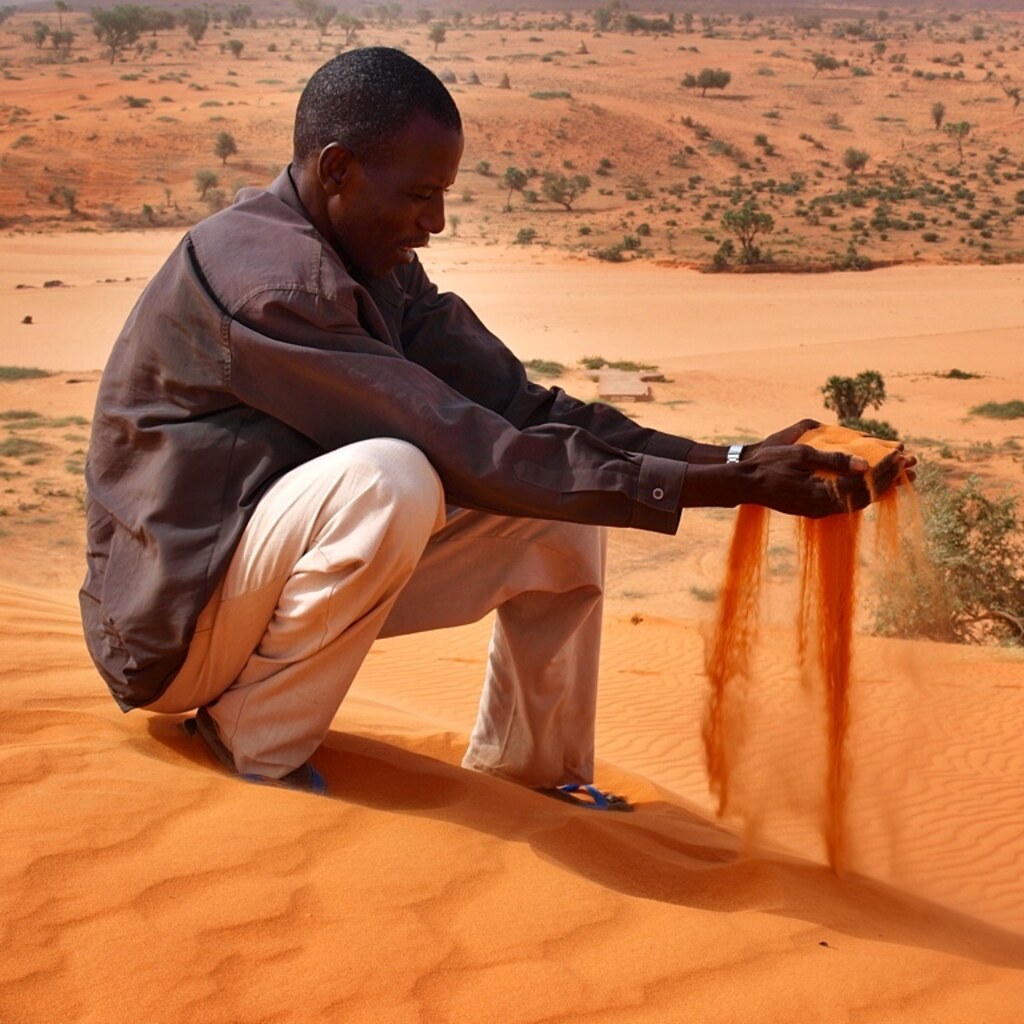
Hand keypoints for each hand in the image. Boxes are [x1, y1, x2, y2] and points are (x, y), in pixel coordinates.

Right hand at [742, 419, 915, 516]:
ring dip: (877, 488)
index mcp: (822, 492)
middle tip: (908, 466)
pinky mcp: (813, 510)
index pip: (864, 483)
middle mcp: (823, 507)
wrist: (744, 483)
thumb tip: (865, 464)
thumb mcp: (800, 453)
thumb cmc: (770, 464)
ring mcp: (818, 511)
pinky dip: (860, 492)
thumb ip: (833, 459)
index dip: (885, 470)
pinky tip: (867, 483)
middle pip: (866, 496)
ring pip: (857, 503)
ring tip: (895, 475)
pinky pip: (845, 503)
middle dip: (888, 480)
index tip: (902, 456)